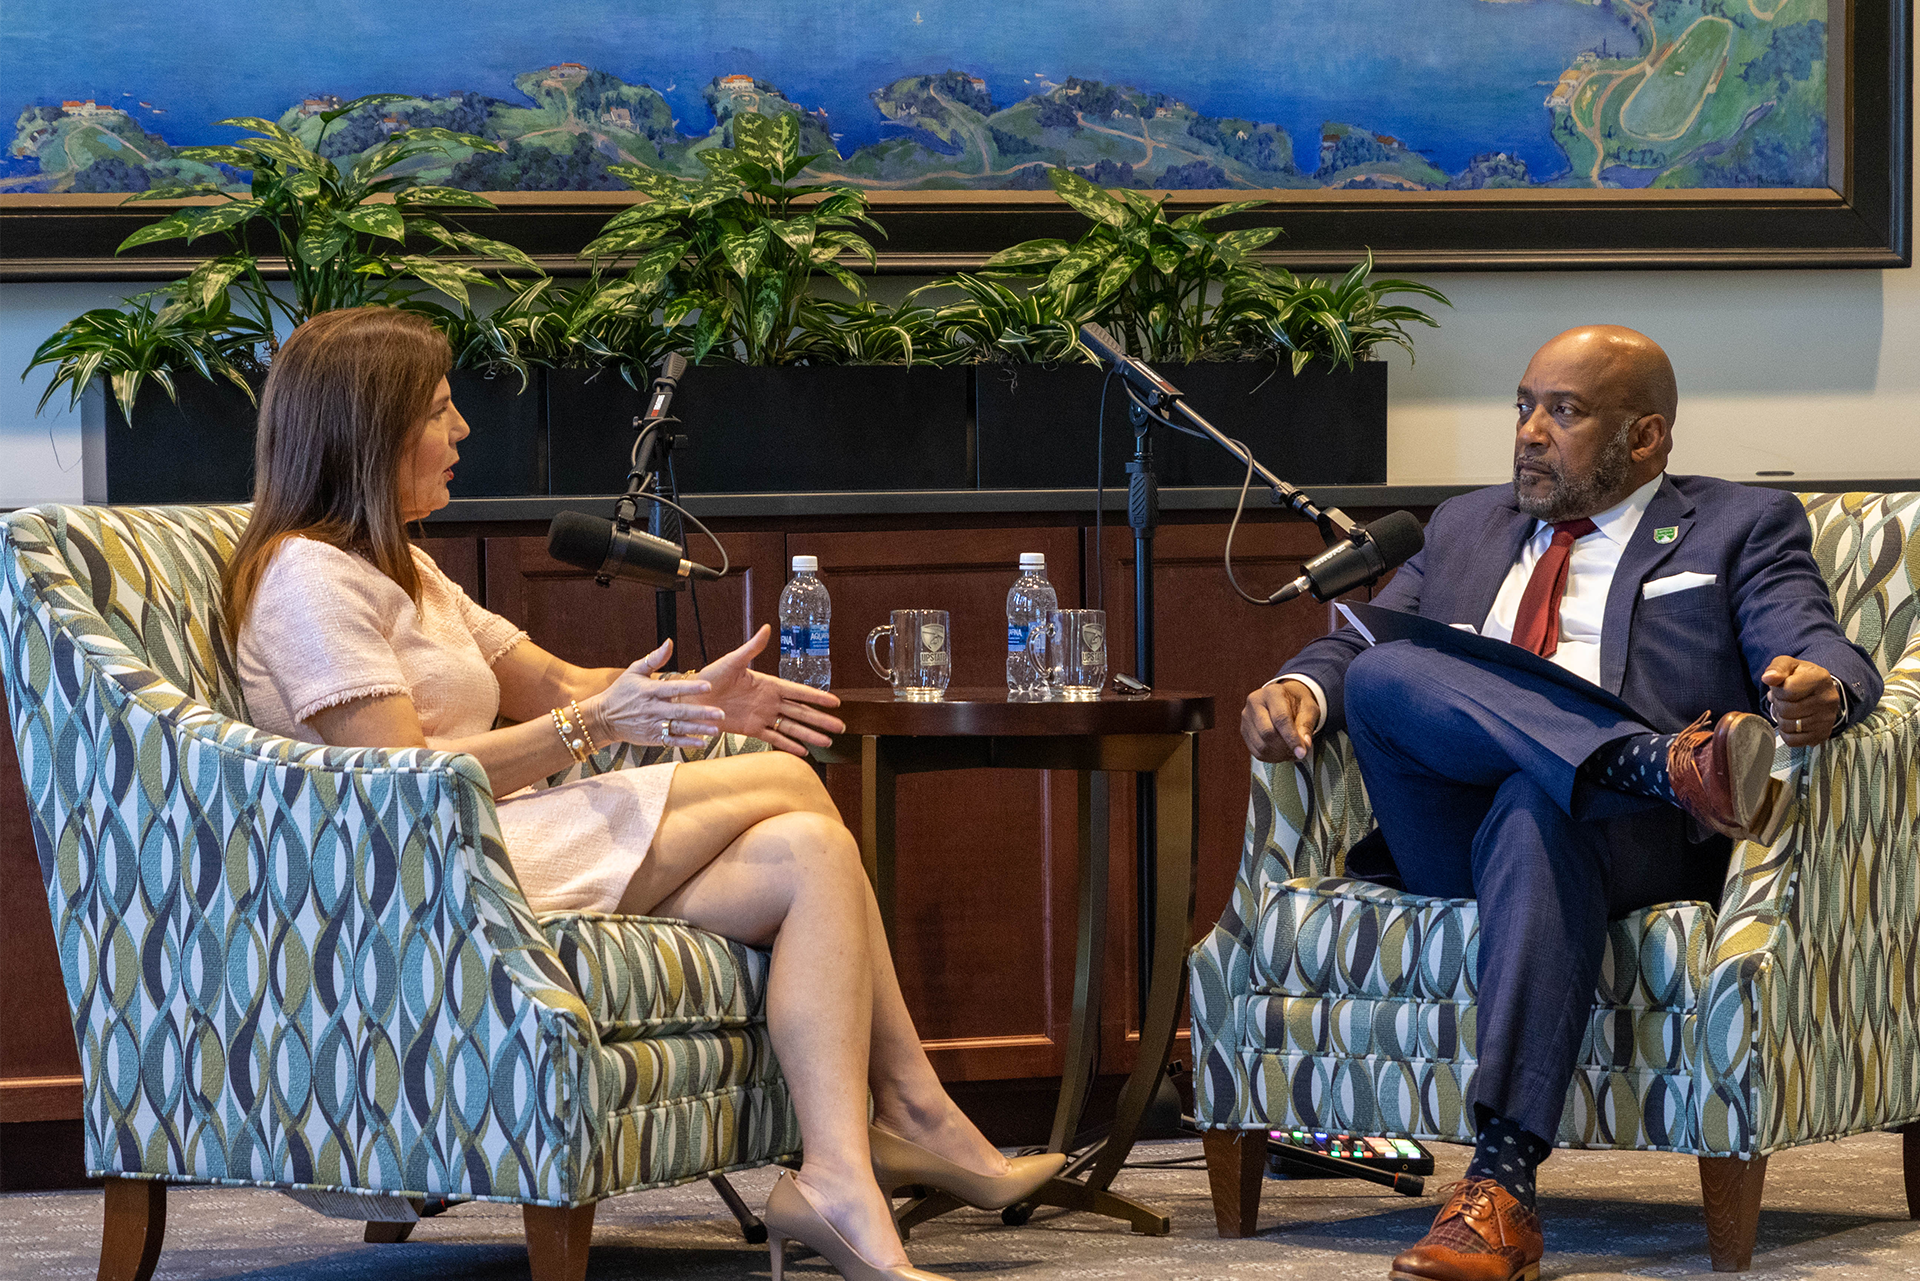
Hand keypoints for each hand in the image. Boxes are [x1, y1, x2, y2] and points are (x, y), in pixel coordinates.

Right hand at [583, 640, 724, 749]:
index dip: (690, 687)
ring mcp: (652, 725)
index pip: (672, 688)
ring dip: (698, 729)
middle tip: (720, 714)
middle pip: (680, 711)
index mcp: (649, 691)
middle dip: (701, 712)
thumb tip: (669, 642)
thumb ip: (654, 658)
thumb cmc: (621, 692)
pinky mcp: (652, 738)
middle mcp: (652, 709)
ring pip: (678, 728)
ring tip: (716, 730)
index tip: (708, 687)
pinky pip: (671, 741)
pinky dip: (686, 743)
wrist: (603, 718)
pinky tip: (702, 743)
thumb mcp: (634, 671)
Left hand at [690, 625, 845, 755]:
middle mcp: (769, 702)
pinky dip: (788, 745)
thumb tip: (766, 628)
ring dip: (810, 734)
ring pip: (792, 727)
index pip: (799, 692)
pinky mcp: (752, 730)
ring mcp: (762, 716)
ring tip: (827, 741)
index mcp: (768, 684)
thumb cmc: (711, 677)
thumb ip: (752, 647)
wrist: (693, 699)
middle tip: (840, 726)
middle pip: (801, 712)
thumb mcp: (732, 660)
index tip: (835, 702)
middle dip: (821, 719)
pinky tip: (803, 751)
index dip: (817, 697)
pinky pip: (774, 739)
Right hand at [1242, 679, 1320, 762]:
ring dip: (1279, 754)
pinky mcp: (1244, 730)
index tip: (1302, 753)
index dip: (1291, 738)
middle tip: (1299, 753)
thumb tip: (1304, 746)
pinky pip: (1256, 752)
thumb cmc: (1297, 704)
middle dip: (1285, 747)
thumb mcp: (1309, 709)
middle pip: (1267, 733)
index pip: (1280, 718)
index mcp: (1272, 693)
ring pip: (1261, 745)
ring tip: (1292, 752)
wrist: (1284, 700)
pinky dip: (1271, 757)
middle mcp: (1255, 702)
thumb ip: (1306, 726)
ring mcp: (1246, 717)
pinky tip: (1282, 752)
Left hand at [1762, 656, 1842, 747]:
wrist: (1818, 690)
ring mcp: (1827, 719)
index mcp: (1820, 678)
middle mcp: (1828, 699)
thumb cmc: (1799, 676)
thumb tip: (1768, 678)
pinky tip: (1792, 722)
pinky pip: (1793, 741)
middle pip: (1786, 710)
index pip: (1788, 691)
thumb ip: (1776, 668)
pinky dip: (1787, 733)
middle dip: (1779, 704)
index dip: (1777, 690)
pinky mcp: (1822, 734)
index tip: (1781, 687)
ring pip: (1788, 726)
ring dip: (1782, 718)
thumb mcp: (1787, 665)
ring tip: (1789, 709)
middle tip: (1785, 700)